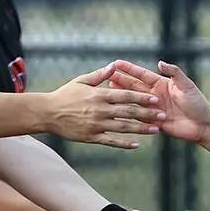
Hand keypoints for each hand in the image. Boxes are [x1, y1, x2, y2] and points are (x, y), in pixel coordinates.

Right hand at [44, 62, 162, 148]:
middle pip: (128, 112)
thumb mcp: (81, 81)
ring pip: (123, 127)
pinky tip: (137, 144)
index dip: (141, 97)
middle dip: (147, 113)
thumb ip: (100, 75)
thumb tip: (115, 65)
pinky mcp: (91, 137)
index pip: (125, 96)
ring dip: (141, 129)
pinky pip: (111, 141)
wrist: (47, 112)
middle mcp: (100, 110)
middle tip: (162, 115)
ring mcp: (96, 125)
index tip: (156, 98)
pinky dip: (124, 143)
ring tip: (156, 130)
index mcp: (99, 95)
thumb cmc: (65, 94)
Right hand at [107, 60, 209, 144]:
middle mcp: (155, 95)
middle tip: (106, 76)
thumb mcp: (186, 85)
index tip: (116, 63)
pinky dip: (128, 113)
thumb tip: (159, 62)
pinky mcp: (153, 121)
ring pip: (133, 101)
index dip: (129, 69)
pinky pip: (138, 117)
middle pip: (134, 86)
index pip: (142, 74)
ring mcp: (153, 109)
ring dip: (121, 96)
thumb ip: (174, 73)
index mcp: (162, 84)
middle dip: (120, 80)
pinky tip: (116, 111)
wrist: (203, 125)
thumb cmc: (197, 103)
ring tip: (107, 90)